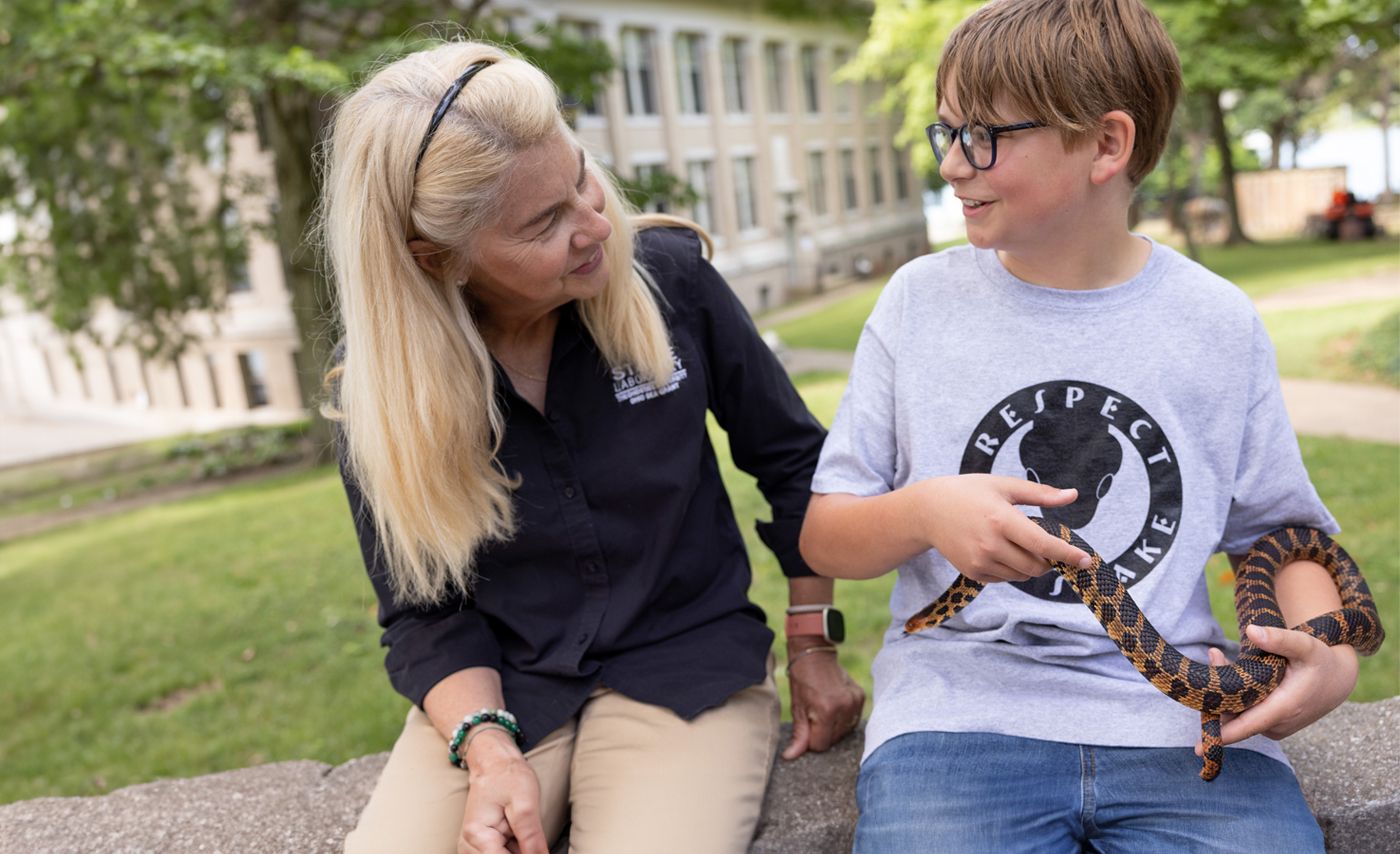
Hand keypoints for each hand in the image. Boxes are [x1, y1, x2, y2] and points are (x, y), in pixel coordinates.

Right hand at [458, 729, 548, 853]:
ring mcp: (472, 847)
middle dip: (522, 852)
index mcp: (477, 835)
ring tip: (522, 830)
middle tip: (528, 831)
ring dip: (517, 850)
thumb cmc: (507, 776)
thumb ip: (531, 837)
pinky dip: (513, 849)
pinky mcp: (479, 846)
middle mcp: (469, 845)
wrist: (494, 762)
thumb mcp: (525, 804)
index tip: (537, 848)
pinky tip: (520, 836)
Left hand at [782, 639, 865, 759]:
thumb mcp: (797, 708)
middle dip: (822, 733)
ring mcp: (855, 702)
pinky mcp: (860, 697)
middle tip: (814, 715)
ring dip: (834, 727)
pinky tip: (834, 707)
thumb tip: (790, 757)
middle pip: (834, 740)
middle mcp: (844, 707)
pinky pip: (853, 720)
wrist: (814, 655)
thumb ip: (799, 735)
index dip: (811, 740)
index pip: (821, 745)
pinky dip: (843, 719)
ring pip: (844, 732)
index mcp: (826, 710)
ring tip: (824, 710)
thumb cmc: (802, 681)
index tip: (807, 725)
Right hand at [920, 475, 1090, 583]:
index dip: (1068, 554)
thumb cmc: (969, 492)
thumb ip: (1040, 494)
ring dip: (1030, 565)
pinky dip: (1011, 569)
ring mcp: (980, 561)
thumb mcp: (1004, 486)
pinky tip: (1000, 550)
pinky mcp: (972, 572)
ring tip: (1017, 543)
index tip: (1087, 561)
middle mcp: (991, 544)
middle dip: (1048, 559)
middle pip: (1036, 565)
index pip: (1043, 544)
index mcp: (1001, 519)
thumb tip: (1073, 495)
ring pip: (1022, 575)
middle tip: (1043, 543)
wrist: (928, 510)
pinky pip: (1005, 578)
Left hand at [1194, 626, 1357, 756]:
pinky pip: (1246, 717)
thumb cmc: (1320, 660)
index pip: (1245, 727)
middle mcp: (1278, 724)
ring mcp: (1275, 728)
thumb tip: (1252, 631)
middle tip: (1214, 655)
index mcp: (1283, 709)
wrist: (1337, 678)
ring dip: (1225, 695)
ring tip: (1219, 656)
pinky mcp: (1273, 726)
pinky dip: (1235, 700)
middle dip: (1216, 695)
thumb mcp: (1304, 645)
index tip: (1196, 748)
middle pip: (1234, 718)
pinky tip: (1230, 673)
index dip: (1220, 735)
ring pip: (1239, 717)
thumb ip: (1279, 638)